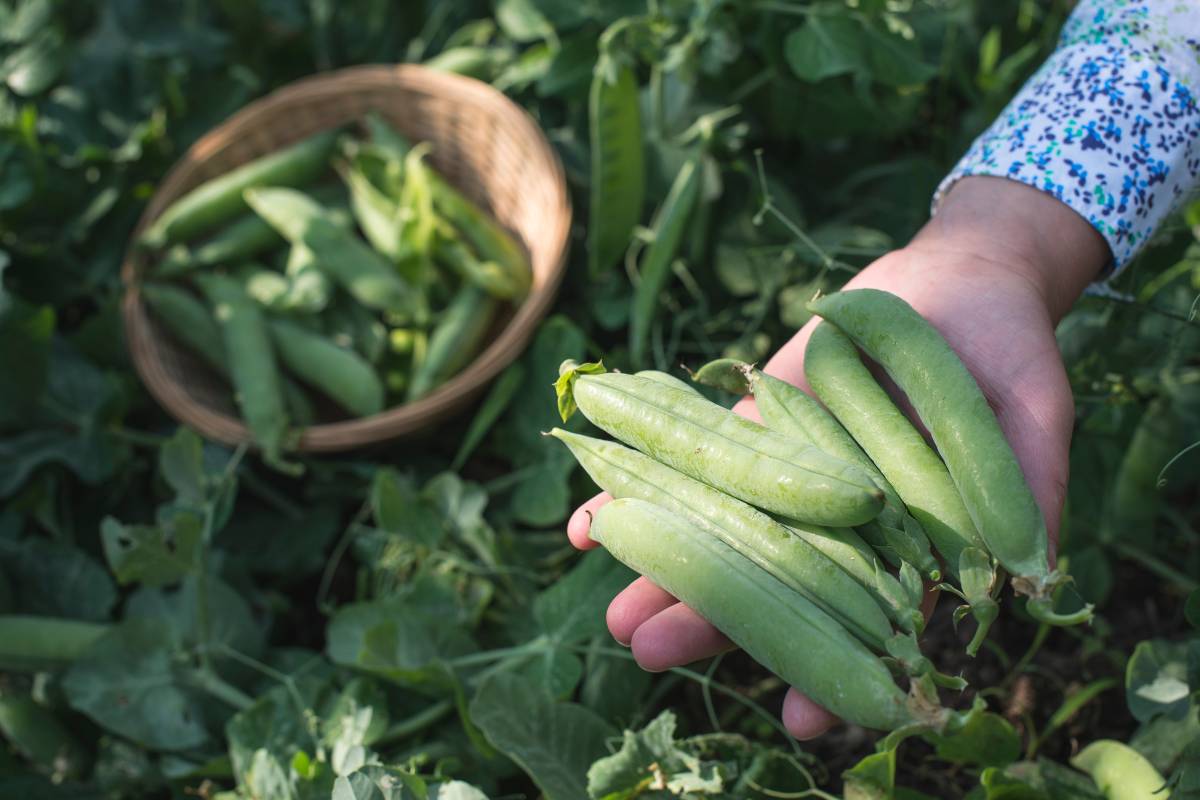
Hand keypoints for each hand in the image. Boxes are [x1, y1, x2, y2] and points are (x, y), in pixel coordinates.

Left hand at [566, 176, 1109, 738]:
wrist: (957, 275)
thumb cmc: (1008, 351)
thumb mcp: (1034, 417)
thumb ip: (1027, 492)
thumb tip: (1031, 580)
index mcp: (902, 544)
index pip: (862, 619)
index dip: (835, 665)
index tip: (801, 715)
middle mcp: (834, 520)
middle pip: (771, 580)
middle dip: (713, 618)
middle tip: (649, 653)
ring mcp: (786, 472)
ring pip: (721, 527)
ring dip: (663, 566)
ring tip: (614, 612)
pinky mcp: (752, 421)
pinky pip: (693, 454)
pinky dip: (641, 479)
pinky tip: (586, 520)